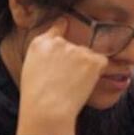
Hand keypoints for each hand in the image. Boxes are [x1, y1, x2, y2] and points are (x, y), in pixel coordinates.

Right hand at [15, 19, 107, 134]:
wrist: (47, 108)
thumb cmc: (37, 98)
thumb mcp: (32, 70)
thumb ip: (46, 56)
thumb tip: (59, 57)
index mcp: (40, 43)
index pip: (59, 26)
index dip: (66, 28)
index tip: (70, 26)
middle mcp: (59, 42)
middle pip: (76, 46)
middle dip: (77, 60)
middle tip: (69, 80)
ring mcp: (76, 50)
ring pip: (89, 56)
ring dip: (87, 67)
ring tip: (73, 84)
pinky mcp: (92, 59)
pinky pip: (101, 62)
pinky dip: (97, 72)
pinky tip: (85, 83)